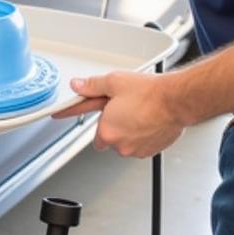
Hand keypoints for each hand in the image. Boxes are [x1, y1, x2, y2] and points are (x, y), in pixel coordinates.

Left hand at [52, 71, 185, 157]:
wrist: (176, 101)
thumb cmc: (150, 93)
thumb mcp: (114, 82)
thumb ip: (92, 86)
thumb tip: (77, 85)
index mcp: (107, 129)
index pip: (85, 124)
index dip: (71, 114)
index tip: (57, 114)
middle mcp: (119, 143)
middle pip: (106, 136)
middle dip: (111, 124)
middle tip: (122, 109)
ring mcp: (134, 149)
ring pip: (123, 141)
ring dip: (127, 130)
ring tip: (138, 113)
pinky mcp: (149, 151)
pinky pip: (139, 145)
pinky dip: (141, 136)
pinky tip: (148, 122)